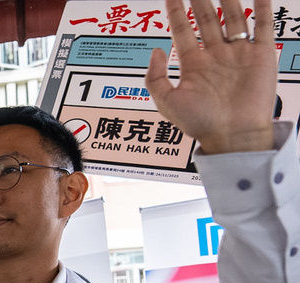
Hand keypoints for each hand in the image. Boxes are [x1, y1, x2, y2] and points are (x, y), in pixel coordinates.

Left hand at [145, 0, 275, 153]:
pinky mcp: (261, 55)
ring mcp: (238, 53)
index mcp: (193, 64)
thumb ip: (155, 77)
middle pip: (207, 18)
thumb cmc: (200, 124)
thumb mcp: (166, 102)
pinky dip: (262, 7)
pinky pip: (263, 25)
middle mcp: (215, 55)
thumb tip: (156, 50)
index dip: (176, 10)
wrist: (232, 135)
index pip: (183, 29)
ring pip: (232, 17)